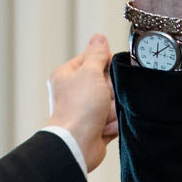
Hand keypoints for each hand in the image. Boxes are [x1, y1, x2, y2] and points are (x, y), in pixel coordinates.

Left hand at [46, 33, 118, 171]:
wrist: (78, 144)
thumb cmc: (78, 110)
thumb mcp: (90, 73)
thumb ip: (97, 54)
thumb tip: (99, 38)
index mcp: (67, 76)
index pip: (92, 60)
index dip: (106, 64)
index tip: (113, 69)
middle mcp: (74, 92)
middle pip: (106, 82)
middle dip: (111, 91)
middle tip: (105, 97)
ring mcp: (85, 110)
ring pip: (112, 101)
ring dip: (113, 109)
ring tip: (103, 116)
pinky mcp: (96, 126)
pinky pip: (114, 119)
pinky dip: (113, 123)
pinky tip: (105, 127)